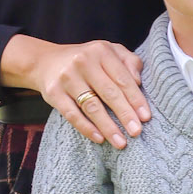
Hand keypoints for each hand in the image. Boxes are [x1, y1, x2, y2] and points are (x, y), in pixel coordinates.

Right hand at [1, 34, 148, 147]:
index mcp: (101, 51)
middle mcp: (83, 62)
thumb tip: (139, 81)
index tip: (146, 117)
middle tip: (137, 132)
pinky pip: (72, 114)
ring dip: (108, 126)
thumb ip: (129, 62)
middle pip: (109, 93)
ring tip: (121, 142)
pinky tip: (99, 138)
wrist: (46, 61)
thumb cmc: (88, 60)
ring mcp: (67, 77)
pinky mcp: (53, 92)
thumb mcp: (109, 52)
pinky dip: (86, 128)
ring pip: (91, 106)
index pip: (123, 78)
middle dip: (125, 114)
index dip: (136, 99)